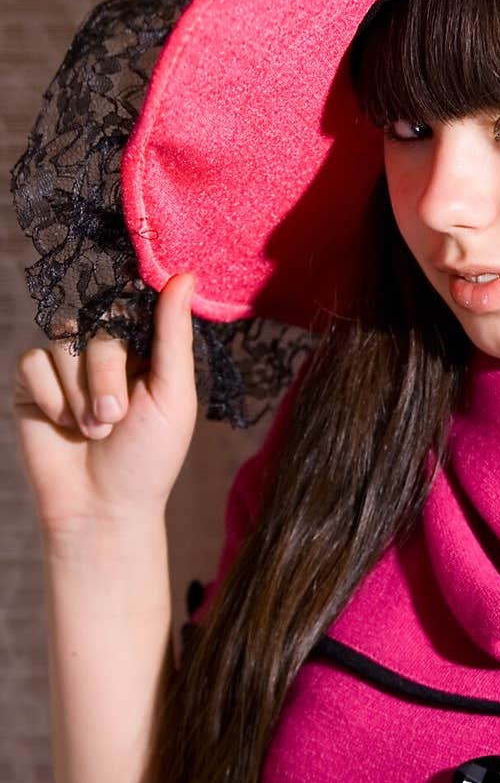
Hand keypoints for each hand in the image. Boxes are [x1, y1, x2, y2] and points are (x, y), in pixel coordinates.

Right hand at [12, 274, 198, 533]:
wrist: (102, 507)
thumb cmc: (148, 457)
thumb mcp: (173, 394)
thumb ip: (173, 334)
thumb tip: (185, 275)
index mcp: (144, 349)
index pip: (133, 306)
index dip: (132, 314)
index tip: (139, 334)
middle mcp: (104, 350)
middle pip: (95, 324)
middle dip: (105, 374)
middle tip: (114, 418)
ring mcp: (67, 366)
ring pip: (62, 339)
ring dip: (79, 391)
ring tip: (93, 430)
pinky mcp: (34, 384)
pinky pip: (32, 362)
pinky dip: (51, 396)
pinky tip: (63, 426)